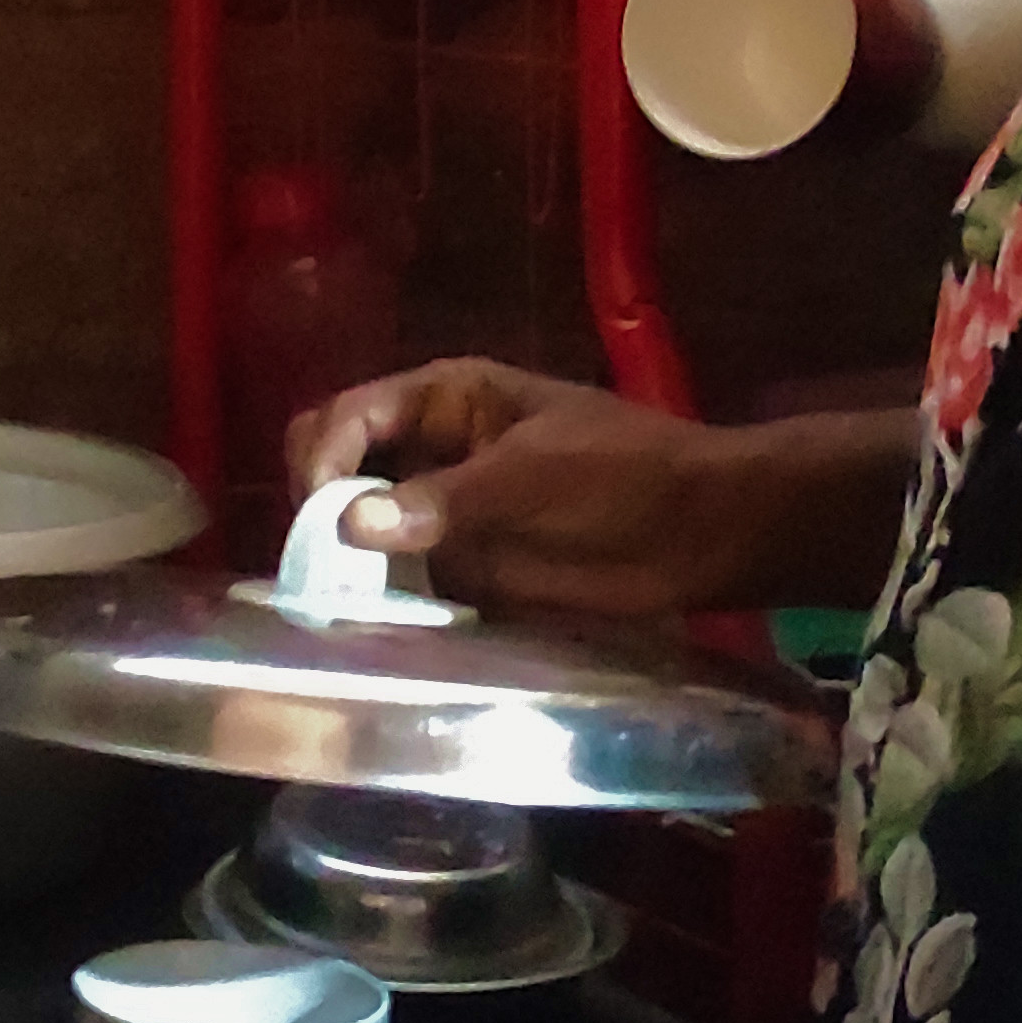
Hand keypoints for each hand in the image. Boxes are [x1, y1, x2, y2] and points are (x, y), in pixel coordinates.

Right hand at [285, 360, 744, 624]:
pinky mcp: (462, 567)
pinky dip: (380, 597)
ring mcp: (443, 509)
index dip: (325, 460)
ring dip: (342, 559)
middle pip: (336, 464)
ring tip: (338, 602)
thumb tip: (349, 523)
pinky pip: (399, 579)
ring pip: (359, 526)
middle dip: (318, 505)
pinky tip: (374, 624)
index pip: (350, 415)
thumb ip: (445, 498)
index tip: (324, 519)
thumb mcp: (534, 474)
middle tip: (322, 564)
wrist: (703, 533)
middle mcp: (430, 448)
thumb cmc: (627, 476)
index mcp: (445, 398)